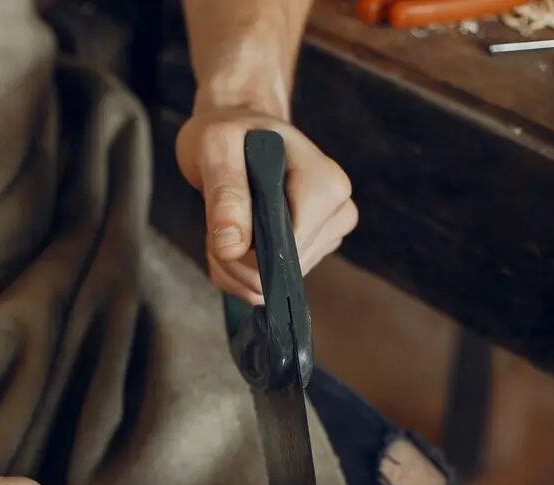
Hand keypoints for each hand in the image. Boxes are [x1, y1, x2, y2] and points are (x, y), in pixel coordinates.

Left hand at [175, 107, 356, 302]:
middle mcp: (338, 212)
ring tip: (224, 224)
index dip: (248, 252)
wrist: (240, 129)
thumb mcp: (216, 148)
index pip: (291, 250)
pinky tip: (232, 238)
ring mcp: (327, 234)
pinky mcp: (311, 251)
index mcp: (327, 185)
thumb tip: (233, 247)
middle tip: (217, 222)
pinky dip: (236, 271)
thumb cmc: (230, 133)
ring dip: (232, 265)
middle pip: (281, 273)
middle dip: (236, 259)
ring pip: (270, 285)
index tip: (222, 225)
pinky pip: (265, 285)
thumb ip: (226, 194)